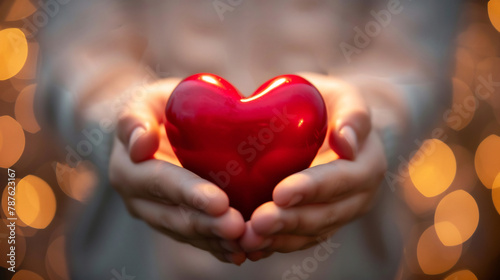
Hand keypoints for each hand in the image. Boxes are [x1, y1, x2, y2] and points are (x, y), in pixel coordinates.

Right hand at [109, 78, 246, 264]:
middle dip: (208, 225)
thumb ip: (134, 119)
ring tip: (245, 243)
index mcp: (128, 170)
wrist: (154, 131)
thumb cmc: (155, 110)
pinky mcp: (176, 223)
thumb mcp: (142, 103)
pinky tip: (242, 252)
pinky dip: (218, 247)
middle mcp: (140, 200)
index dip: (190, 194)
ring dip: (216, 241)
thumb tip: (141, 144)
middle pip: (176, 217)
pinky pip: (197, 240)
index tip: (219, 201)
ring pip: (188, 234)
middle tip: (239, 228)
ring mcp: (158, 216)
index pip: (161, 183)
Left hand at [239, 73, 387, 260]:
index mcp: (368, 164)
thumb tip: (346, 142)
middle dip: (291, 221)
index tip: (281, 193)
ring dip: (280, 239)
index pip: (342, 179)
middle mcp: (358, 196)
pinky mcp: (319, 223)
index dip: (313, 188)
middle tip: (258, 222)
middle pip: (326, 215)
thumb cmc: (334, 106)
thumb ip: (354, 114)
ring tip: (249, 239)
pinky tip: (251, 247)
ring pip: (311, 233)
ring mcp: (338, 213)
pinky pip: (300, 239)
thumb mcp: (346, 97)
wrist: (334, 127)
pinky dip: (276, 244)